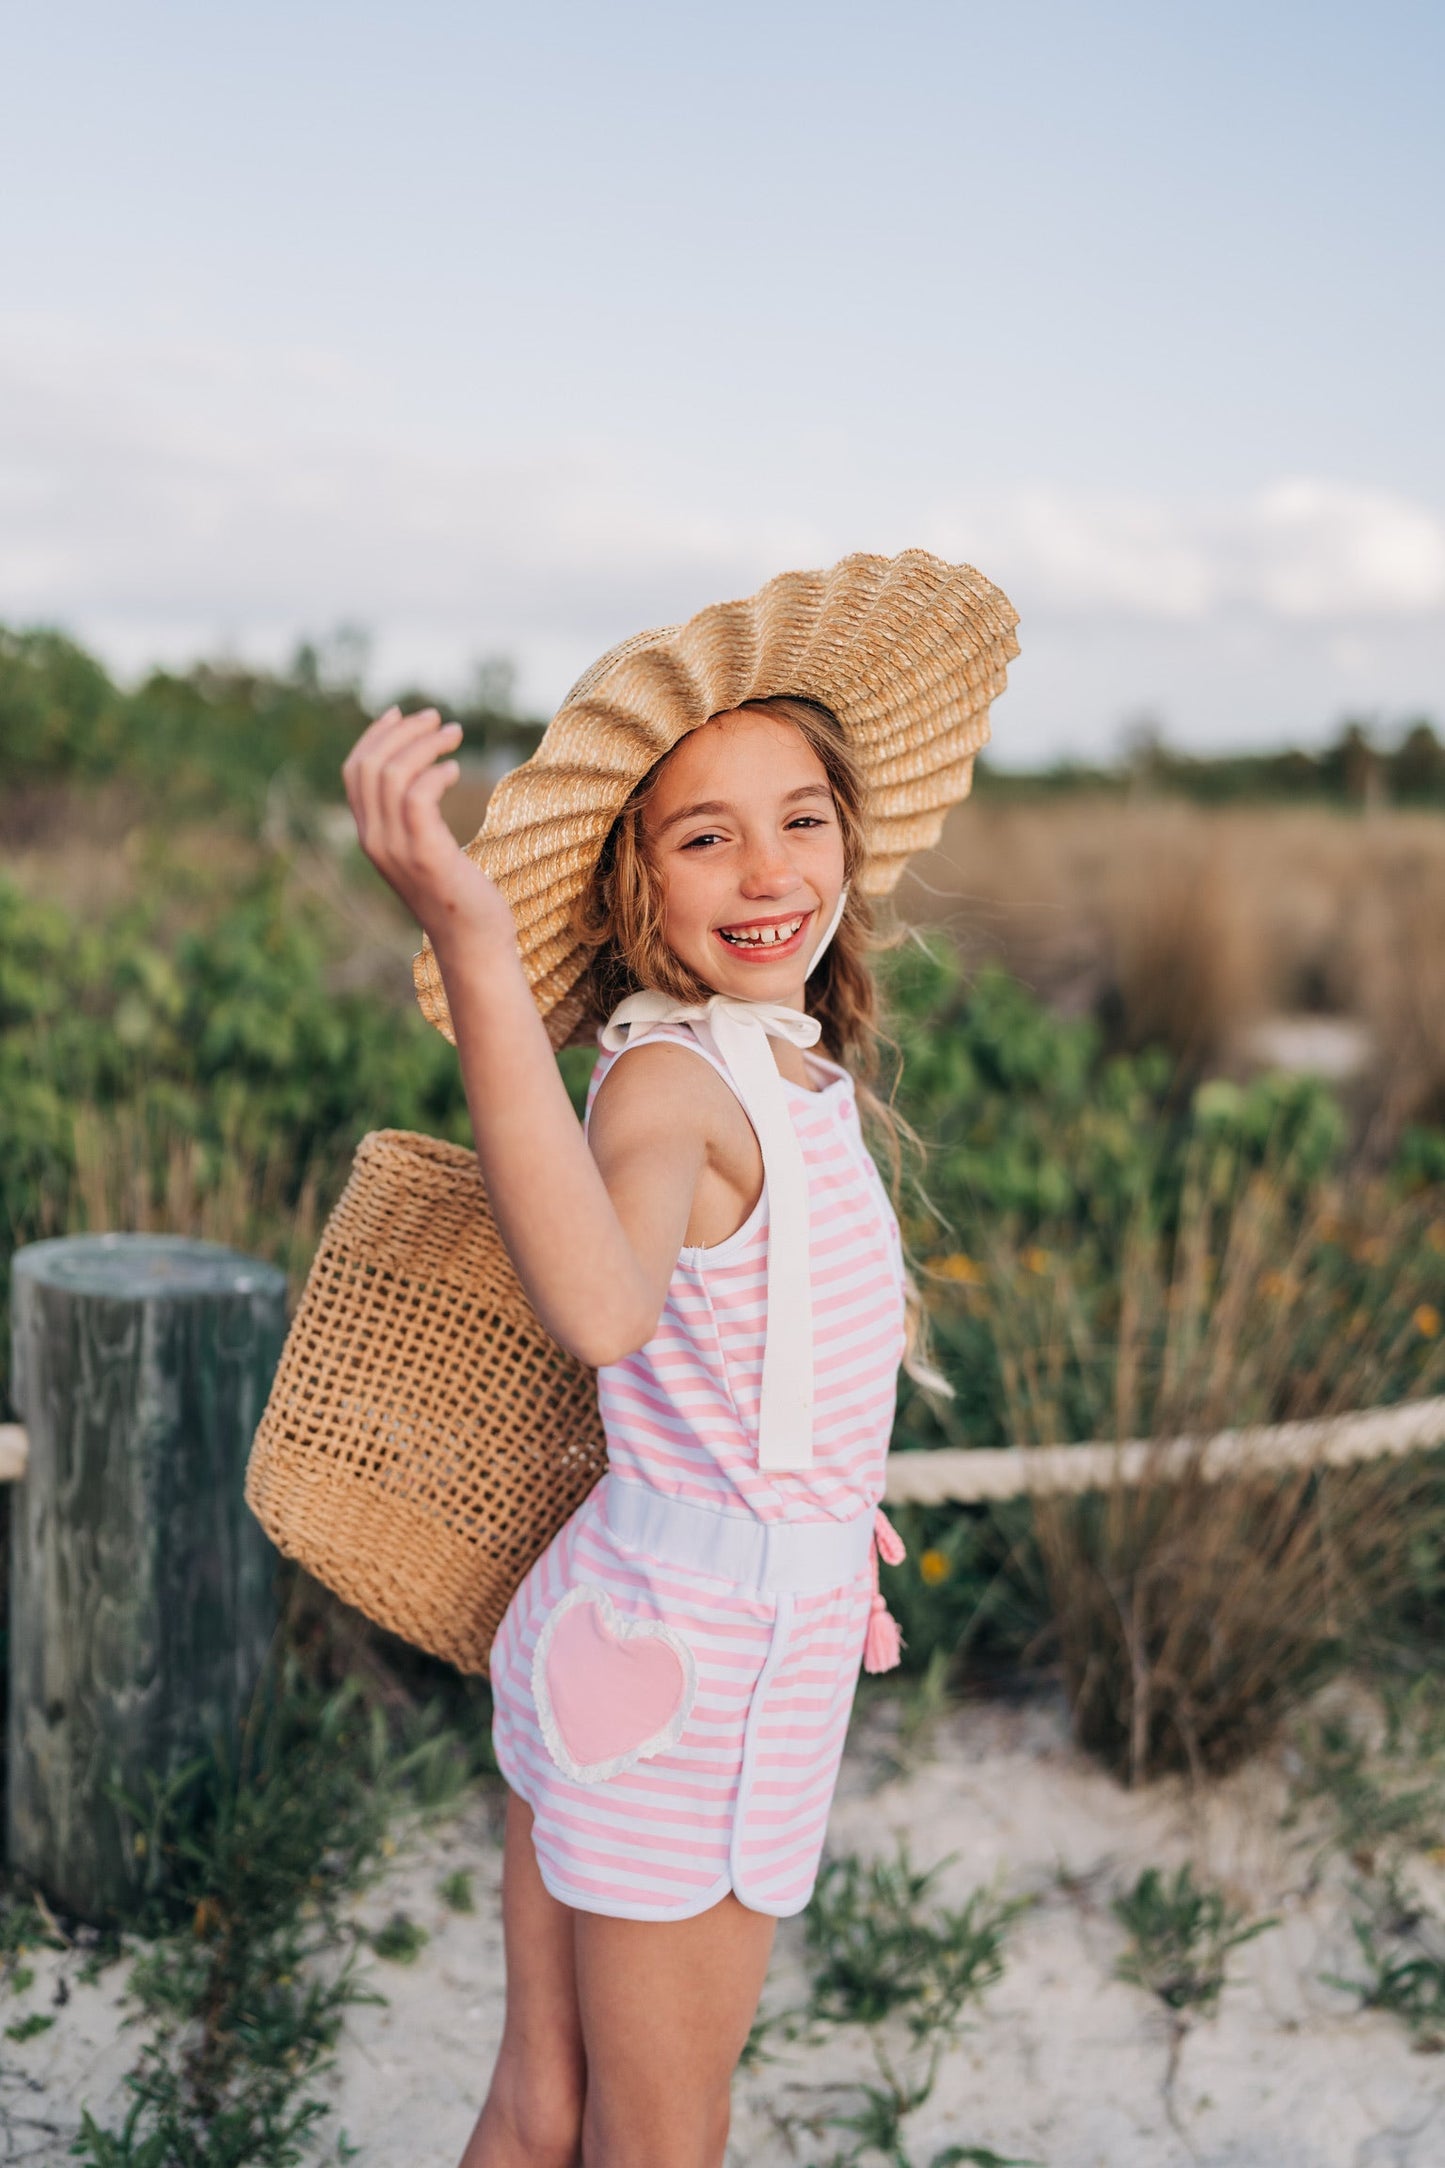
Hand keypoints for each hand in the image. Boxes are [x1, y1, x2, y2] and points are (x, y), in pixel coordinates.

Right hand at [342, 706, 513, 949]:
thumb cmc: (461, 900)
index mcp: (370, 837)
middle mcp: (375, 840)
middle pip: (370, 765)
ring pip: (392, 774)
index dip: (374, 736)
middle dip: (403, 732)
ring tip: (455, 734)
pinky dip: (435, 772)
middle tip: (439, 719)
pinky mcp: (425, 853)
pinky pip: (418, 795)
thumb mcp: (428, 853)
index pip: (354, 773)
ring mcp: (396, 848)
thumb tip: (427, 781)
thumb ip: (416, 823)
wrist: (472, 945)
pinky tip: (456, 769)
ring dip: (425, 744)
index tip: (402, 714)